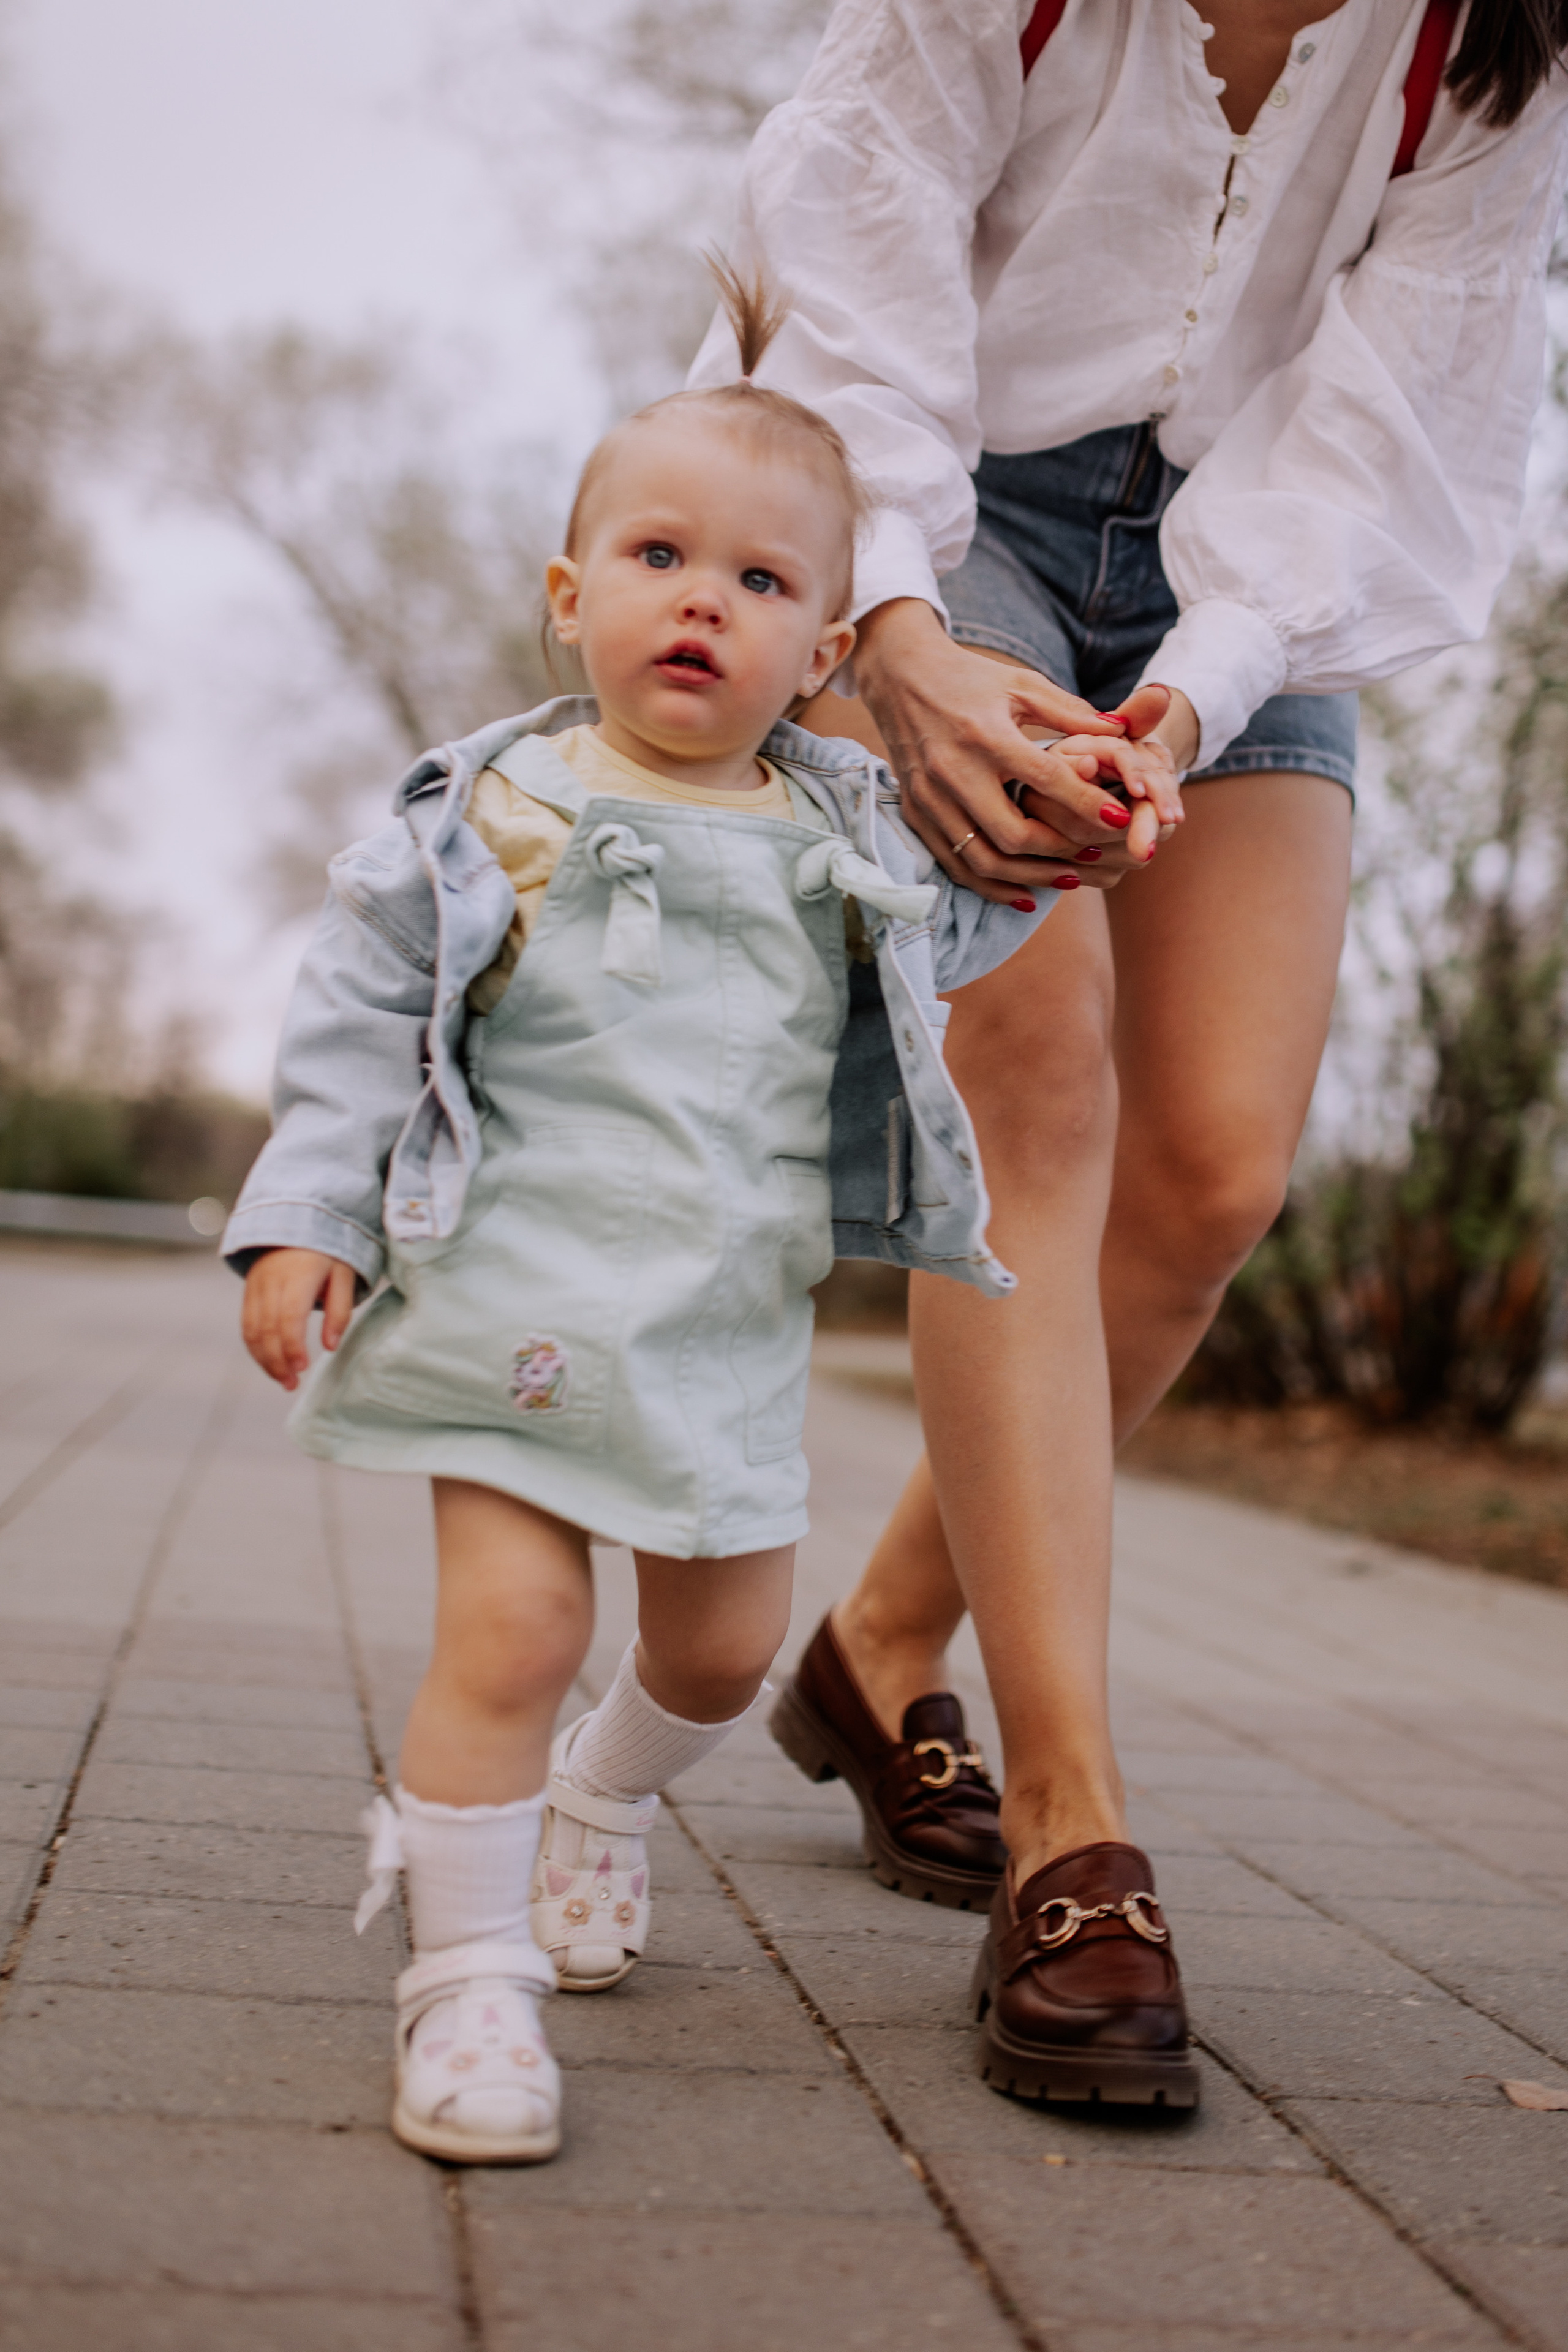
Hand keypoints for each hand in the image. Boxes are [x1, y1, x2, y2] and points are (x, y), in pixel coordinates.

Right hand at [242, 1248, 356, 1390]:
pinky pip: (247, 1324)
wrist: (298, 1221)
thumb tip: (329, 1347)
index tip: (302, 1367)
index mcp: (299, 1274)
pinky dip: (256, 1348)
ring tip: (283, 1380)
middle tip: (292, 1384)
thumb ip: (340, 1311)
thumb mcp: (345, 1274)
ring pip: (251, 1330)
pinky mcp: (248, 1291)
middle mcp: (271, 1280)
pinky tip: (270, 1364)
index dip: (292, 1345)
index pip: (289, 1316)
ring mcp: (256, 1285)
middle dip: (277, 1361)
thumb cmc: (329, 1252)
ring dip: (264, 1360)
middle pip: (267, 1328)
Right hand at [854, 599, 1186, 899]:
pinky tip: (1024, 893)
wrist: (899, 676)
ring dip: (1030, 876)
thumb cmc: (969, 678)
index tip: (1122, 817)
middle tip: (1097, 852)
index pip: (1045, 779)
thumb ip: (1070, 712)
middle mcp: (954, 770)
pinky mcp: (915, 812)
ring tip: (1070, 878)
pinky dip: (990, 885)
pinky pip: (954, 863)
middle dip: (1061, 850)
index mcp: (985, 734)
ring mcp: (930, 797)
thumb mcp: (1020, 684)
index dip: (1086, 802)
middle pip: (1012, 833)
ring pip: (982, 859)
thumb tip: (1121, 731)